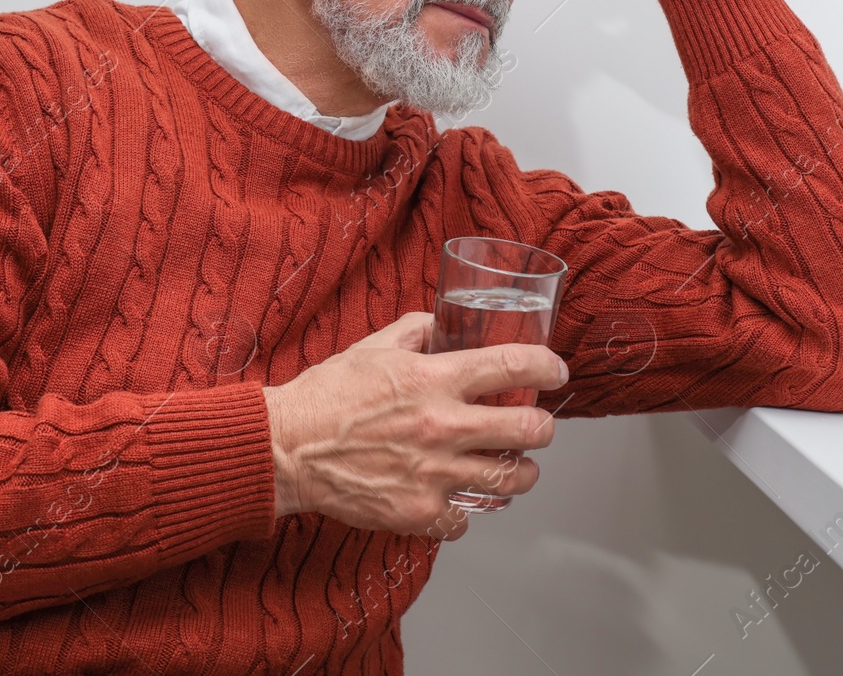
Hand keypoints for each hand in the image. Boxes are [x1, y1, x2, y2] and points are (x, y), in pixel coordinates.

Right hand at [263, 311, 567, 541]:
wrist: (286, 448)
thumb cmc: (326, 396)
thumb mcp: (372, 346)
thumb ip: (415, 331)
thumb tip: (441, 323)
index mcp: (434, 379)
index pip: (513, 365)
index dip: (547, 365)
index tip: (556, 370)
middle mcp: (442, 425)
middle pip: (529, 430)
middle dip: (543, 427)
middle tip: (538, 426)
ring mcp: (433, 473)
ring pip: (511, 479)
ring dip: (521, 472)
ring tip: (516, 468)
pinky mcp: (418, 511)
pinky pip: (466, 519)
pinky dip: (467, 511)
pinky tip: (460, 499)